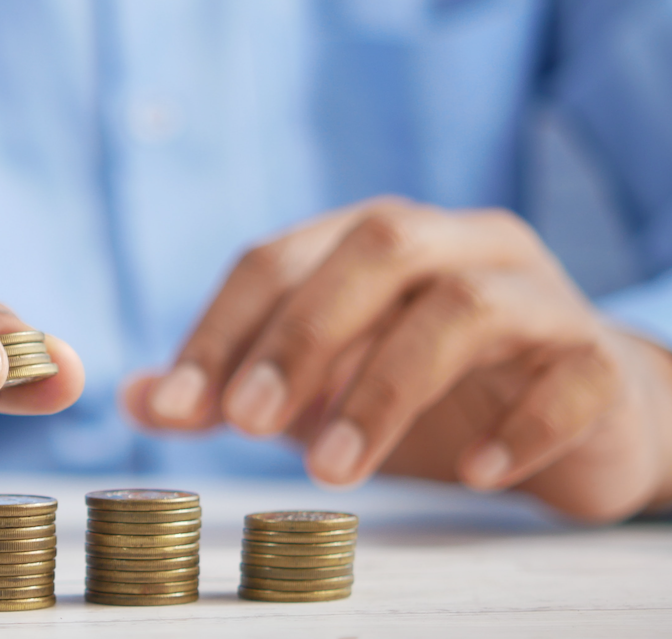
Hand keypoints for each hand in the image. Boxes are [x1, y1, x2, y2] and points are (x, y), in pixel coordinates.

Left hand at [125, 197, 671, 521]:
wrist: (583, 413)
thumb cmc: (434, 392)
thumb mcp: (320, 388)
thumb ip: (233, 387)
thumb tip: (135, 399)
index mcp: (375, 241)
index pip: (279, 257)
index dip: (221, 328)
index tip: (176, 406)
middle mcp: (456, 245)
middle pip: (376, 248)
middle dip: (301, 336)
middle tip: (246, 424)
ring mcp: (536, 295)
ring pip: (464, 307)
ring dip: (385, 389)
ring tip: (333, 471)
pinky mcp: (598, 360)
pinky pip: (569, 377)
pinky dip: (517, 426)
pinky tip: (472, 474)